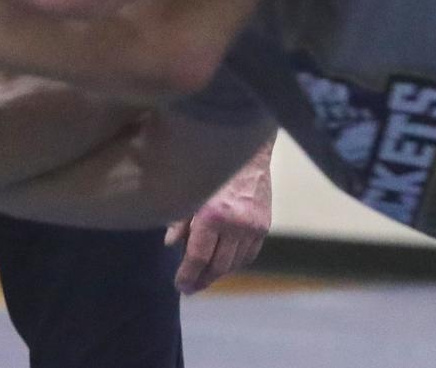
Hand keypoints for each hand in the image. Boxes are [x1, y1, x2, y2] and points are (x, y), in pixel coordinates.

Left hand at [165, 152, 271, 293]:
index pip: (198, 257)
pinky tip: (224, 263)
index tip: (180, 285)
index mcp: (212, 215)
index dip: (187, 275)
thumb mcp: (187, 189)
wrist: (245, 149)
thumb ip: (179, 219)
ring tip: (204, 276)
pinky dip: (236, 262)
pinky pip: (249, 254)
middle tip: (191, 287)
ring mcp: (252, 226)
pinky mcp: (264, 225)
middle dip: (202, 279)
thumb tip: (171, 245)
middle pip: (218, 266)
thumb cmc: (208, 164)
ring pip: (235, 263)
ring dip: (219, 273)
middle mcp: (235, 224)